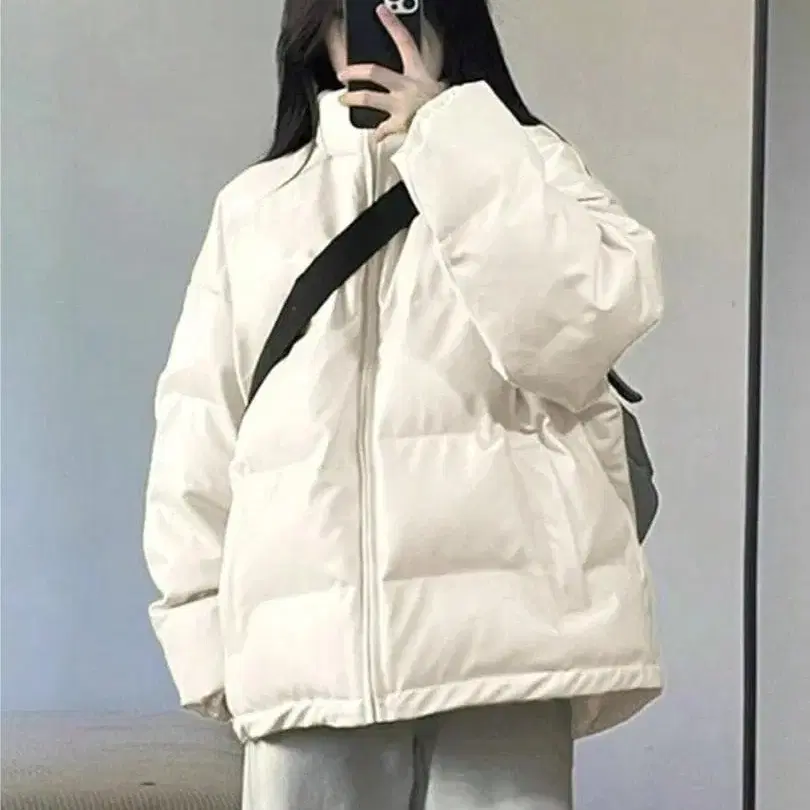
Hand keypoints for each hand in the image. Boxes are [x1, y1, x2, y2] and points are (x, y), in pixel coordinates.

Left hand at [338, 4, 445, 141]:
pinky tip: (374, 135)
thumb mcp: (440, 83)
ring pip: (370, 98)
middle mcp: (407, 86)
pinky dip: (378, 133)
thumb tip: (429, 54)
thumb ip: (431, 70)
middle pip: (375, 71)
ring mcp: (401, 105)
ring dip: (353, 98)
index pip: (405, 42)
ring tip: (343, 100)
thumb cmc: (447, 107)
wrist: (452, 128)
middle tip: (342, 73)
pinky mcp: (400, 125)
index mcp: (418, 72)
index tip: (381, 11)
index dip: (392, 24)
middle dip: (355, 71)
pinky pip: (383, 129)